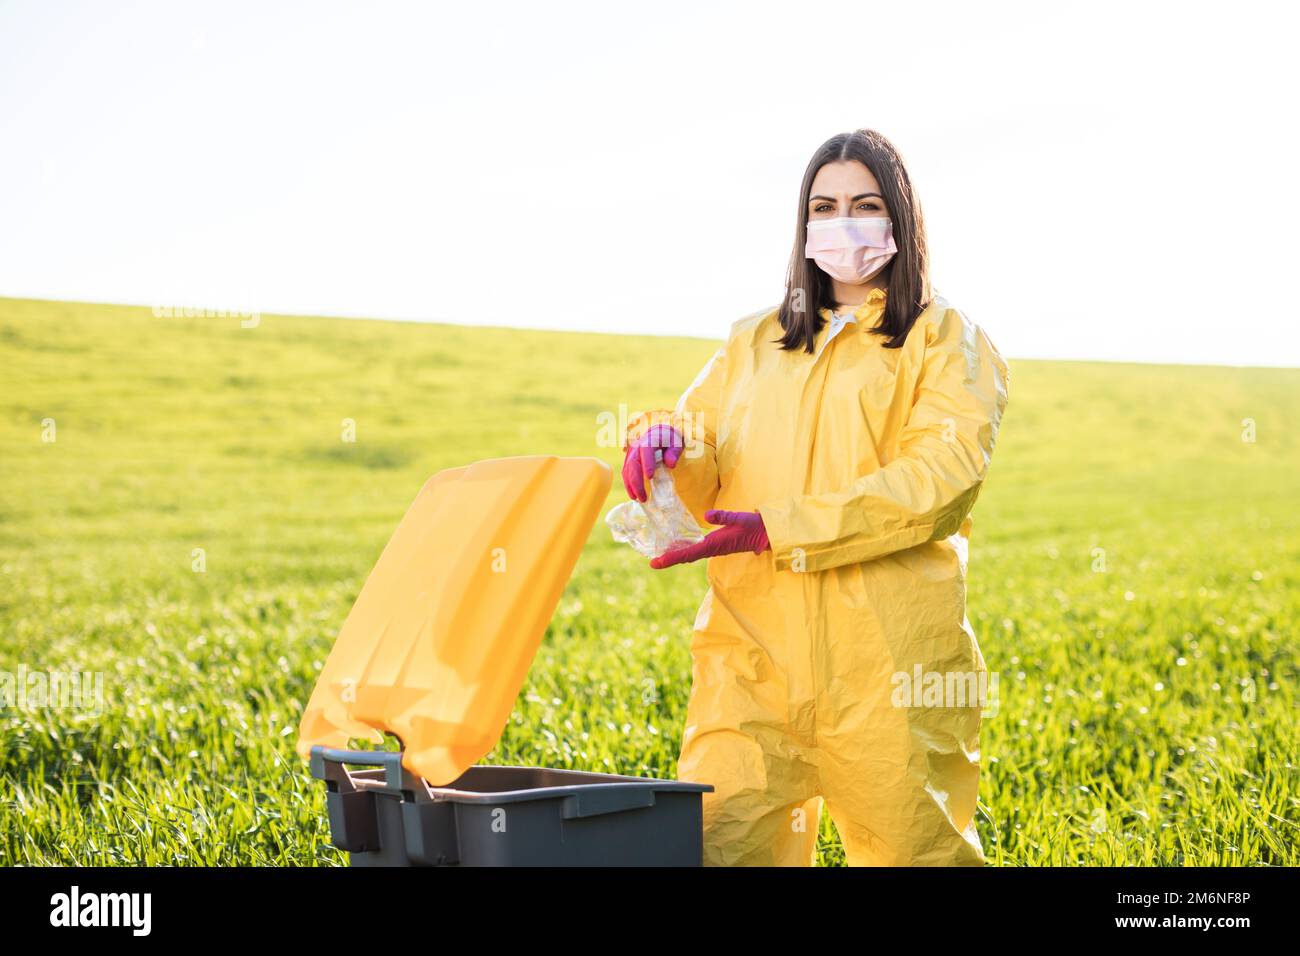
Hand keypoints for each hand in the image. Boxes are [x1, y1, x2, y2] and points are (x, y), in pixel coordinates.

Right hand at [621, 424, 683, 501]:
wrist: (659, 433)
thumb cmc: (669, 440)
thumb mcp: (676, 443)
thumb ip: (674, 453)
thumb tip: (671, 464)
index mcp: (650, 440)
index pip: (646, 451)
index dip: (647, 463)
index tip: (650, 477)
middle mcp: (637, 446)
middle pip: (633, 464)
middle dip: (636, 482)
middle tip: (643, 497)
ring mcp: (631, 453)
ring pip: (627, 470)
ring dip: (630, 485)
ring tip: (637, 499)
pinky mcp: (628, 459)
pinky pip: (625, 472)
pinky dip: (628, 484)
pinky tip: (633, 494)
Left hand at [650, 510, 769, 568]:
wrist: (767, 535)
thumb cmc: (754, 526)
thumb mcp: (739, 518)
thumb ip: (723, 516)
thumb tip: (707, 515)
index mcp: (714, 544)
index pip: (688, 554)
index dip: (670, 558)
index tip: (655, 563)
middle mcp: (712, 549)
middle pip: (685, 557)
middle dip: (669, 559)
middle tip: (653, 561)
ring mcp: (714, 548)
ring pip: (690, 554)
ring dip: (676, 555)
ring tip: (660, 553)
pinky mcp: (717, 545)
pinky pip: (697, 550)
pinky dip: (685, 549)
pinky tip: (679, 544)